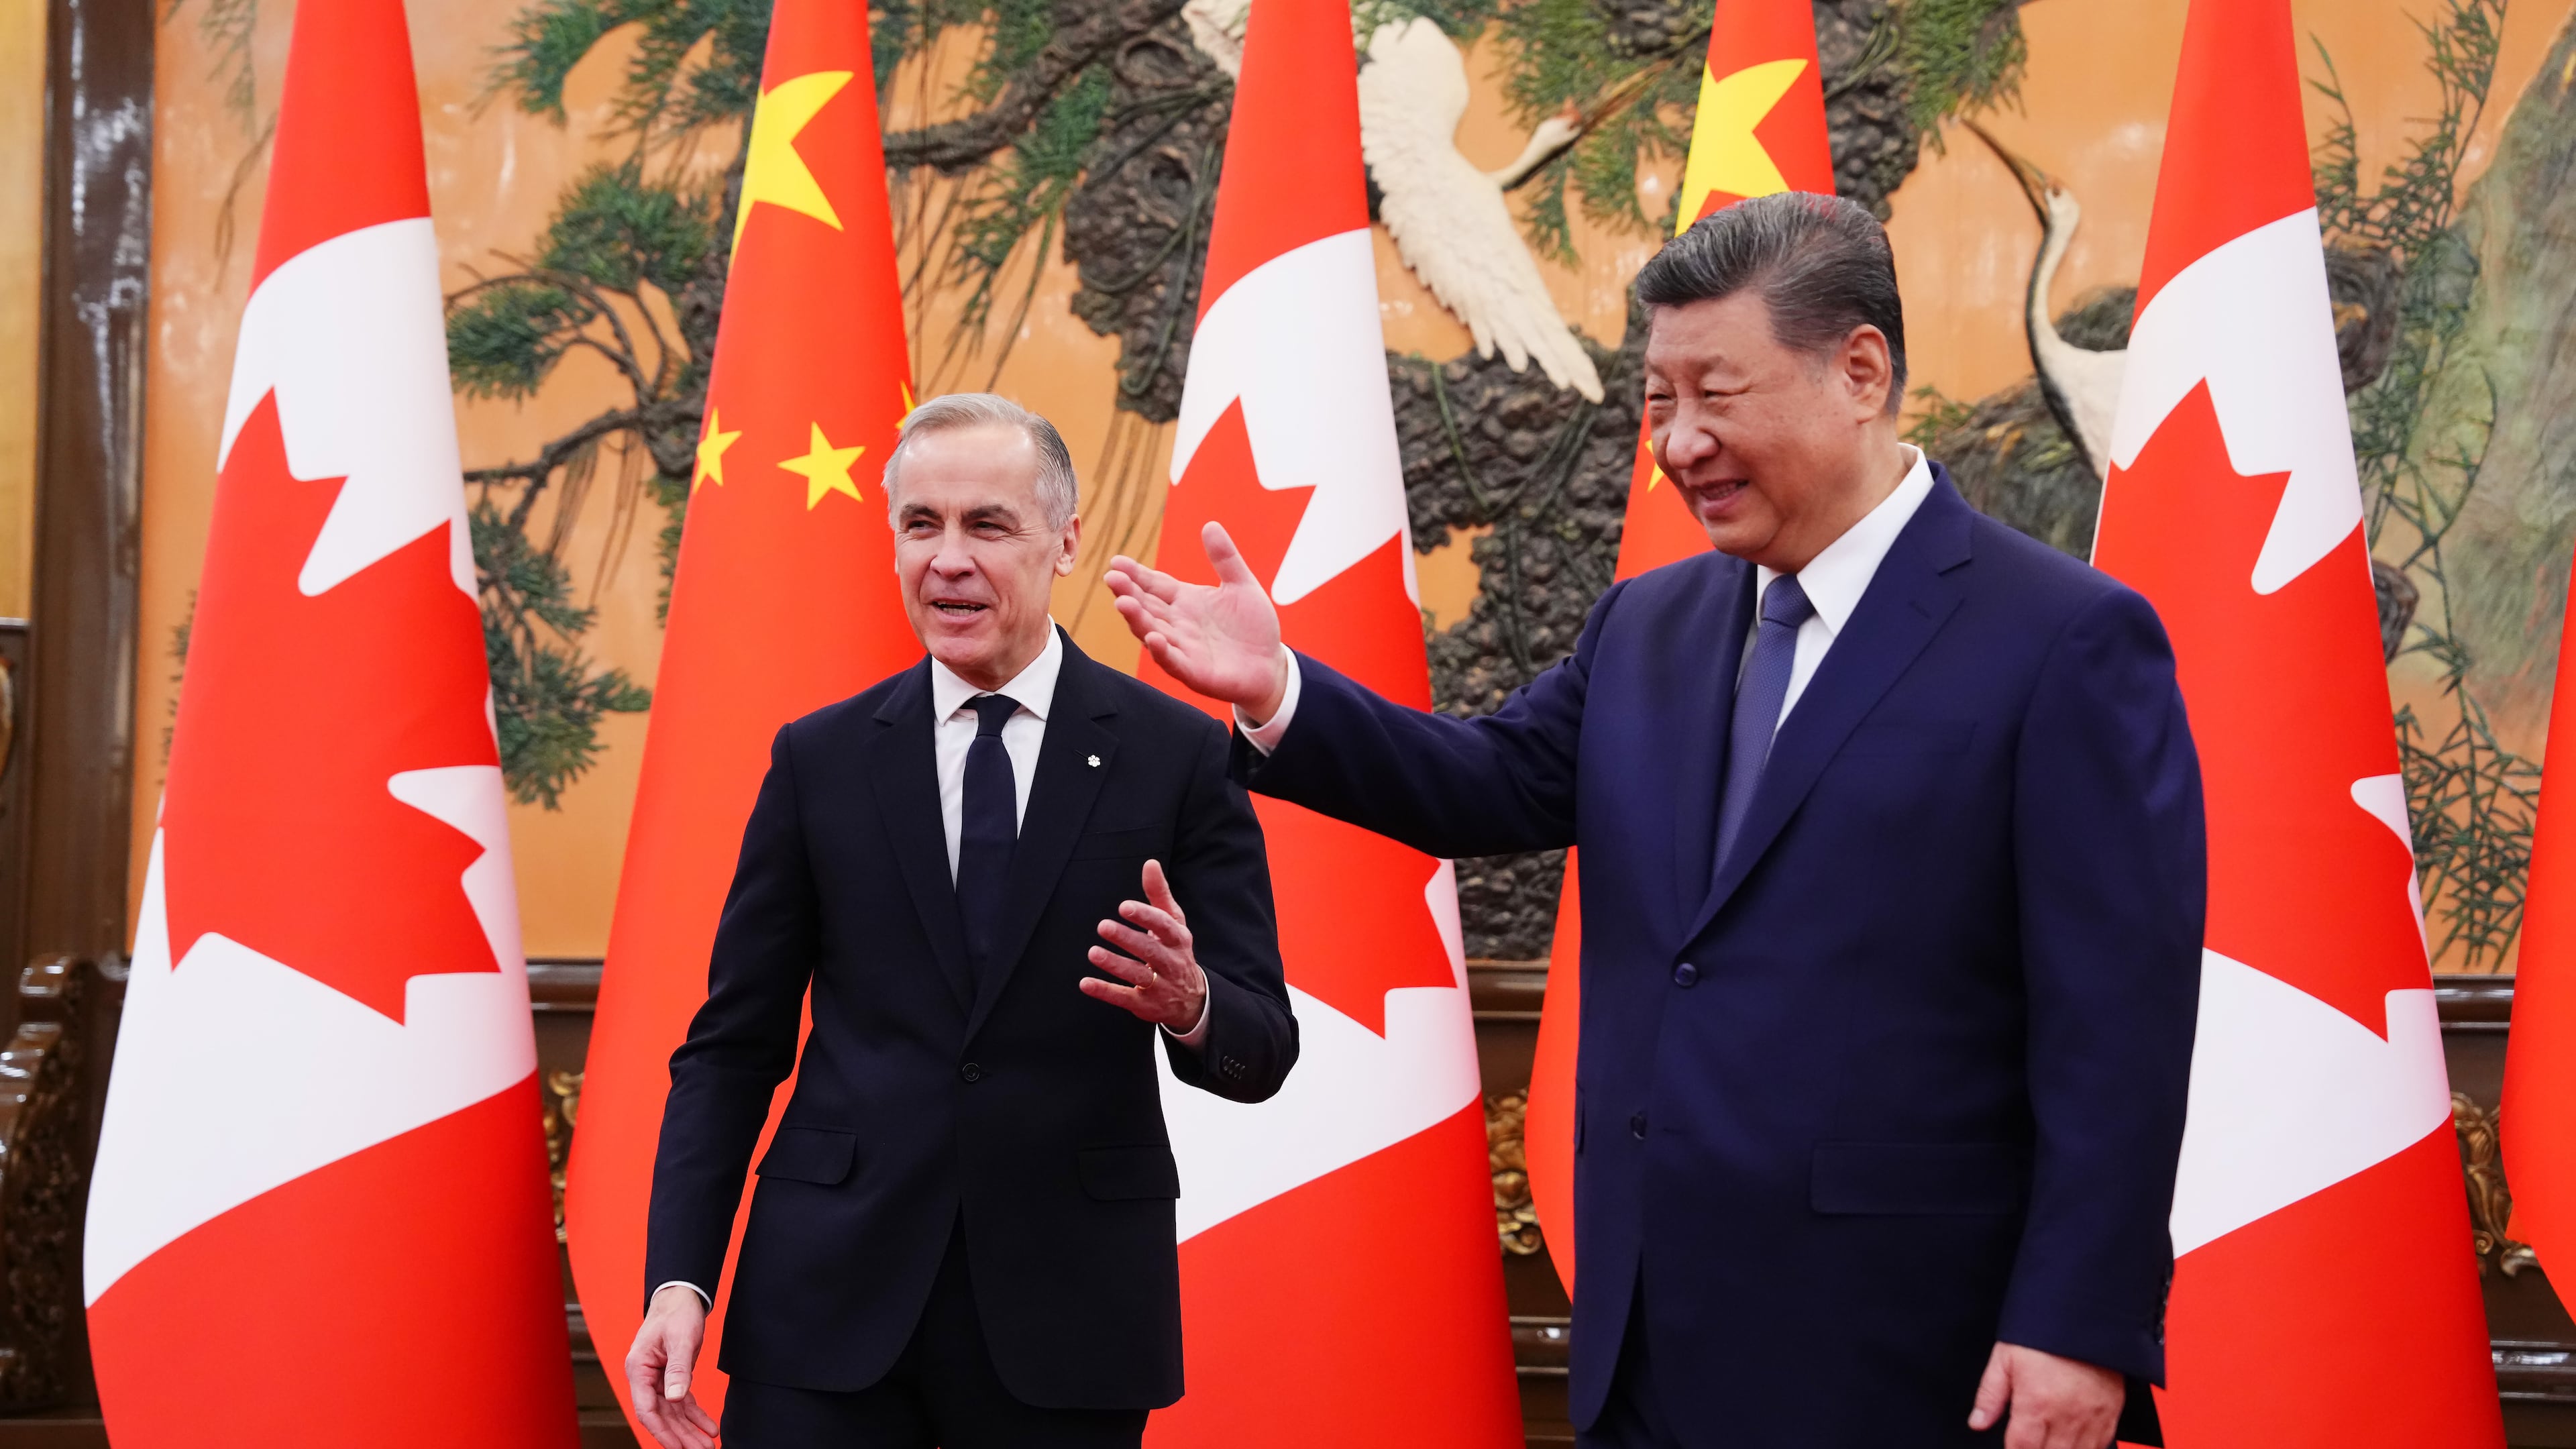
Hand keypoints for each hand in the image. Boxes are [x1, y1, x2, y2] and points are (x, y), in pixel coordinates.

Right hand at [626, 1284, 719, 1448]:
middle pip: (661, 1415)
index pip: (646, 1408)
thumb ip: (678, 1368)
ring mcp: (657, 1379)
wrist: (681, 1297)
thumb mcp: (680, 1338)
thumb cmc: (676, 1312)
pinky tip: (709, 1428)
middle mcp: (645, 1377)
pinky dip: (695, 1415)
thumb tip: (675, 1397)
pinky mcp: (672, 1377)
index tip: (677, 1447)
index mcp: (638, 1368)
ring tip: (706, 1446)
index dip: (661, 1430)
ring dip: (689, 1430)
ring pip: (672, 1412)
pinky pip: (682, 1402)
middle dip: (680, 1436)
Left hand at [1082, 859, 1210, 1033]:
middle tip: (1103, 926)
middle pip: (1150, 951)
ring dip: (1115, 964)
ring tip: (1093, 952)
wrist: (1191, 999)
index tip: (1124, 907)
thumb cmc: (1175, 950)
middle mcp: (1171, 962)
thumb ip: (1159, 894)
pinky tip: (1085, 983)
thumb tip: (1149, 863)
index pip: (1164, 926)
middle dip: (1127, 939)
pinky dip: (1105, 991)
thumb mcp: (1173, 922)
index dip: (1145, 916)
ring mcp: (1160, 986)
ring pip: (1137, 975)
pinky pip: (1124, 998)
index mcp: (1178, 939)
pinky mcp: (1145, 1005)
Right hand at [1104, 523, 1290, 721]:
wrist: (1270, 665)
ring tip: (1123, 604)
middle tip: (1112, 578)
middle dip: (1128, 593)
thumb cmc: (1253, 626)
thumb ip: (1225, 558)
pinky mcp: (1194, 672)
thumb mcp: (1241, 585)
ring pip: (1152, 633)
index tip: (1116, 562)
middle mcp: (1177, 624)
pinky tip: (1153, 639)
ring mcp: (1182, 649)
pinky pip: (1174, 662)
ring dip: (1137, 620)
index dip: (1135, 574)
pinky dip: (1162, 652)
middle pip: (1147, 607)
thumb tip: (1210, 525)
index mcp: (1185, 601)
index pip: (1154, 584)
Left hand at [1967, 1341, 2123, 1448]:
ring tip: (2050, 1442)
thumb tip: (1977, 1423)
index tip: (2012, 1447)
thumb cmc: (2043, 1333)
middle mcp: (2065, 1417)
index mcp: (2035, 1404)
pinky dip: (2087, 1448)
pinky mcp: (2111, 1412)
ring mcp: (2092, 1417)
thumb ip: (1990, 1395)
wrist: (2085, 1313)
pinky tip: (2074, 1442)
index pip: (2021, 1448)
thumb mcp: (2005, 1358)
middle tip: (2030, 1442)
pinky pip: (2101, 1445)